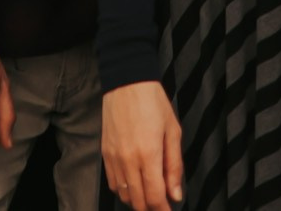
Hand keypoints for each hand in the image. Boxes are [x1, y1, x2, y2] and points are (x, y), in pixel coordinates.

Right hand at [103, 82, 182, 210]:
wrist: (126, 82)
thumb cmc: (153, 102)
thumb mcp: (173, 131)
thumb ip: (174, 166)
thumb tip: (175, 194)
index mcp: (149, 154)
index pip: (155, 197)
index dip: (163, 210)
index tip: (169, 210)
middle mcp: (128, 160)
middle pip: (138, 201)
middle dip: (151, 208)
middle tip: (162, 203)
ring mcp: (114, 158)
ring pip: (124, 195)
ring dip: (137, 201)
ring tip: (149, 194)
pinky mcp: (105, 153)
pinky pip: (112, 183)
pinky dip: (123, 190)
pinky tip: (133, 184)